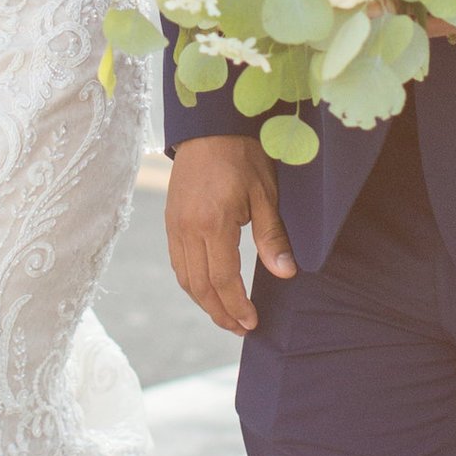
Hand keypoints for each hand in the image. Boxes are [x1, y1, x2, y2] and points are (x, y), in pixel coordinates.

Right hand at [165, 135, 294, 340]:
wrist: (209, 125)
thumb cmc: (243, 156)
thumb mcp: (265, 194)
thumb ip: (272, 237)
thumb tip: (285, 274)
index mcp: (212, 223)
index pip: (223, 279)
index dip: (237, 305)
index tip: (253, 323)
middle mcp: (187, 228)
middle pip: (199, 286)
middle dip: (220, 312)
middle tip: (241, 329)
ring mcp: (174, 225)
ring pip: (184, 278)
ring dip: (204, 302)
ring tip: (227, 316)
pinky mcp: (170, 220)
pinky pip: (178, 262)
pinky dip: (192, 283)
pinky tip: (209, 289)